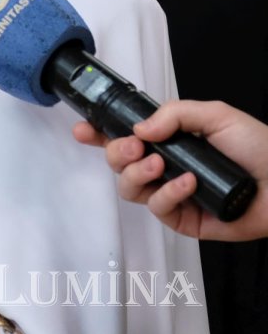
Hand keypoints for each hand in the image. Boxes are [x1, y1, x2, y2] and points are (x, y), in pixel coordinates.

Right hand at [73, 100, 267, 240]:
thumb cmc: (258, 147)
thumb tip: (139, 129)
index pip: (124, 137)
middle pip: (118, 164)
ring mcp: (171, 194)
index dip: (98, 134)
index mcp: (168, 142)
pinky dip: (168, 193)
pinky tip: (188, 183)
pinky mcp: (182, 219)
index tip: (83, 129)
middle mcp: (164, 167)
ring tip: (160, 165)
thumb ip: (174, 114)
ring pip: (129, 188)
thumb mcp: (215, 115)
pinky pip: (158, 208)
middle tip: (134, 147)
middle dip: (116, 153)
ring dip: (136, 174)